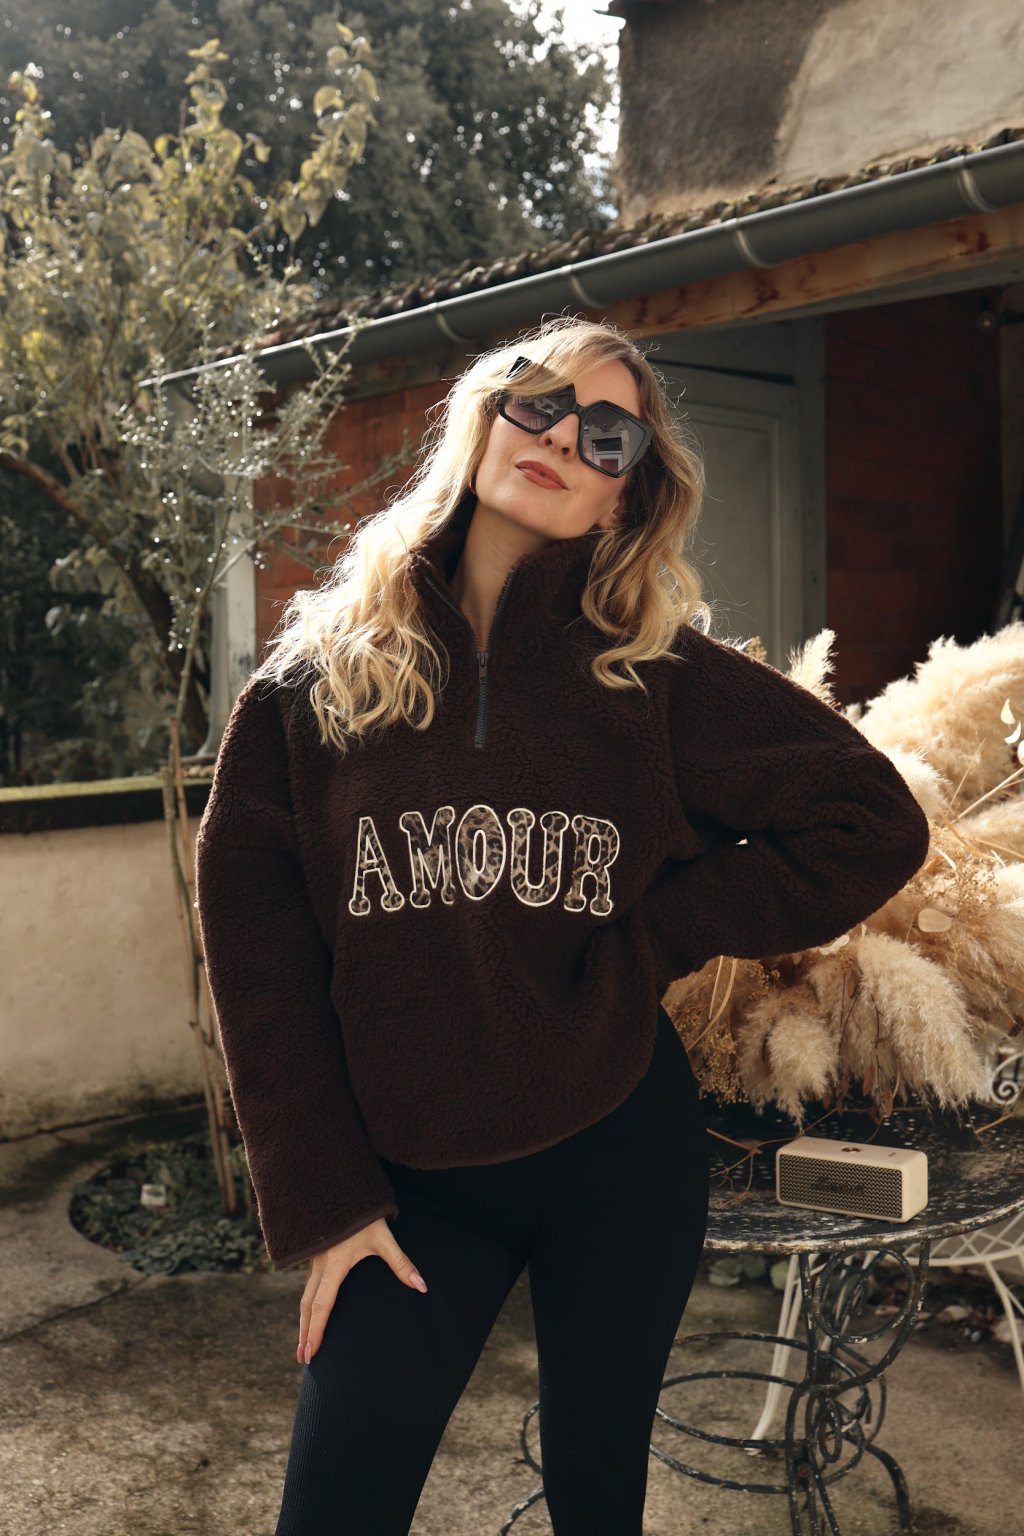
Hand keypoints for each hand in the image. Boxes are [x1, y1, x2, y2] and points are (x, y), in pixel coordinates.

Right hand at [296, 1216, 427, 1363]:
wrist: (340, 1187)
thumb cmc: (363, 1214)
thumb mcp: (383, 1237)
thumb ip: (401, 1263)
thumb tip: (422, 1286)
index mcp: (334, 1265)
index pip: (322, 1305)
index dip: (315, 1331)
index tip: (311, 1353)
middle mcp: (319, 1265)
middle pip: (307, 1306)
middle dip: (305, 1333)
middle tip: (303, 1359)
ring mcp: (314, 1260)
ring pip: (305, 1296)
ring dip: (304, 1321)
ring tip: (304, 1344)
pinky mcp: (315, 1255)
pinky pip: (307, 1285)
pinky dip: (307, 1305)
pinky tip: (310, 1314)